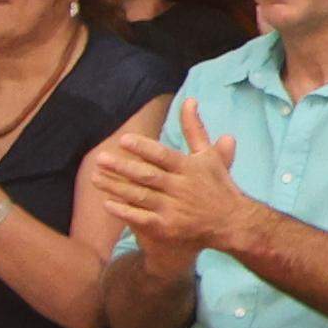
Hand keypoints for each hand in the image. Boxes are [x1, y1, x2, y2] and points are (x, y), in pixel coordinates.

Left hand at [96, 99, 253, 257]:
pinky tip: (107, 203)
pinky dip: (124, 211)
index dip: (143, 148)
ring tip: (95, 177)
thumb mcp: (209, 155)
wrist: (232, 222)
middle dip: (122, 167)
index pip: (163, 156)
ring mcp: (173, 208)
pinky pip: (141, 219)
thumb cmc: (217, 185)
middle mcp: (181, 187)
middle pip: (147, 176)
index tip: (123, 140)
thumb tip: (189, 100)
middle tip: (100, 158)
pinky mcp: (168, 227)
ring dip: (116, 187)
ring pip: (140, 196)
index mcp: (190, 168)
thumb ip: (195, 128)